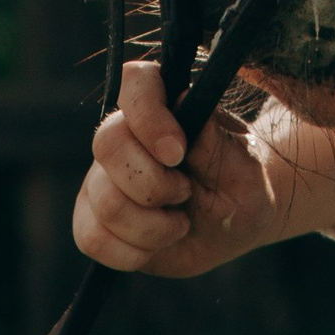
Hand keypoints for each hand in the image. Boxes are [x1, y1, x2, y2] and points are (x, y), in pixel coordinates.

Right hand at [71, 59, 331, 276]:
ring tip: (179, 222)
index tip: (177, 152)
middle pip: (107, 145)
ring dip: (150, 226)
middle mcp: (127, 134)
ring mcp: (104, 176)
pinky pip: (90, 237)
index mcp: (167, 105)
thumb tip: (185, 100)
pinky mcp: (95, 216)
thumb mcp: (244, 167)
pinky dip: (129, 252)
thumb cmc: (243, 184)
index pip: (136, 82)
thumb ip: (214, 142)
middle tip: (186, 193)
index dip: (148, 116)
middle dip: (152, 184)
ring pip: (103, 201)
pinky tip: (155, 245)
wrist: (236, 223)